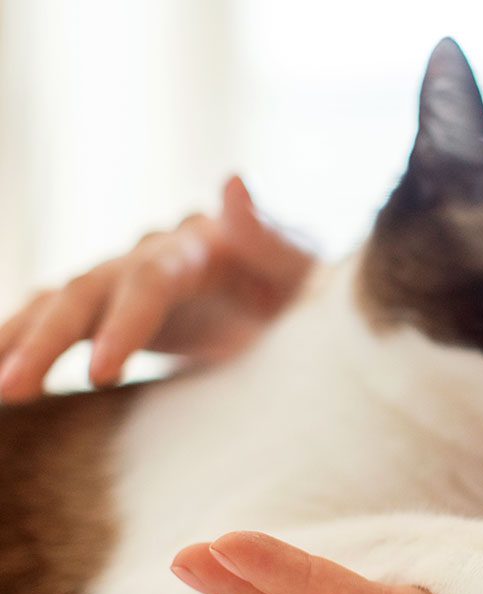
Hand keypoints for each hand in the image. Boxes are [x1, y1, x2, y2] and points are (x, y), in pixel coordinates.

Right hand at [0, 177, 315, 402]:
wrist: (309, 307)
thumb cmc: (317, 290)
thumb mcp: (311, 268)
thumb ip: (273, 235)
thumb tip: (231, 183)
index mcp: (201, 245)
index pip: (149, 281)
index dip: (123, 323)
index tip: (102, 372)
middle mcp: (154, 257)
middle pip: (89, 291)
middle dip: (47, 339)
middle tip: (12, 388)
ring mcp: (129, 284)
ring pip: (61, 307)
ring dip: (20, 343)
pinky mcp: (117, 315)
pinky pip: (59, 326)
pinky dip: (20, 345)